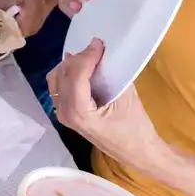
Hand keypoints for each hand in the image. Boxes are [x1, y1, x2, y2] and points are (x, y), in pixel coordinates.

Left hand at [49, 39, 164, 170]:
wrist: (138, 152)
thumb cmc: (135, 128)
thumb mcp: (126, 98)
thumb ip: (111, 74)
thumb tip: (102, 51)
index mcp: (79, 112)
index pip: (75, 76)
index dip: (86, 57)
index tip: (98, 43)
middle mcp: (65, 113)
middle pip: (62, 75)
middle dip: (78, 58)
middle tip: (96, 48)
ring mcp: (62, 114)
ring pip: (56, 79)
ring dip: (71, 65)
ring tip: (90, 56)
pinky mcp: (65, 113)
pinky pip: (59, 87)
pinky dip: (68, 74)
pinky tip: (82, 68)